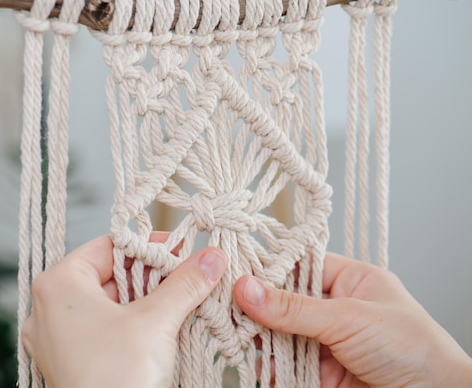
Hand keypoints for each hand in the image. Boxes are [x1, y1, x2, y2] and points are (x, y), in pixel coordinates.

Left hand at [21, 233, 227, 387]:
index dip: (147, 247)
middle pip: (108, 274)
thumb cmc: (117, 379)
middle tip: (184, 276)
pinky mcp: (69, 361)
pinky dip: (129, 323)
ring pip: (107, 302)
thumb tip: (210, 257)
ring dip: (143, 300)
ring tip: (177, 301)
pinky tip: (157, 328)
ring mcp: (56, 338)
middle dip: (150, 276)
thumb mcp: (157, 320)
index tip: (180, 251)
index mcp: (58, 285)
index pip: (109, 246)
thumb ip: (185, 282)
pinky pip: (101, 328)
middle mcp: (48, 308)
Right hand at [234, 253, 471, 387]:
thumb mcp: (349, 318)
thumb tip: (247, 288)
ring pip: (282, 334)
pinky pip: (287, 364)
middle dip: (258, 306)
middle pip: (285, 301)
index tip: (236, 274)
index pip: (300, 266)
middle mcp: (337, 308)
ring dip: (259, 336)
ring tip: (232, 333)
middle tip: (226, 306)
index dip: (269, 270)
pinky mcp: (322, 373)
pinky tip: (254, 361)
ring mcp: (328, 341)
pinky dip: (269, 365)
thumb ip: (294, 308)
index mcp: (351, 280)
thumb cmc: (413, 348)